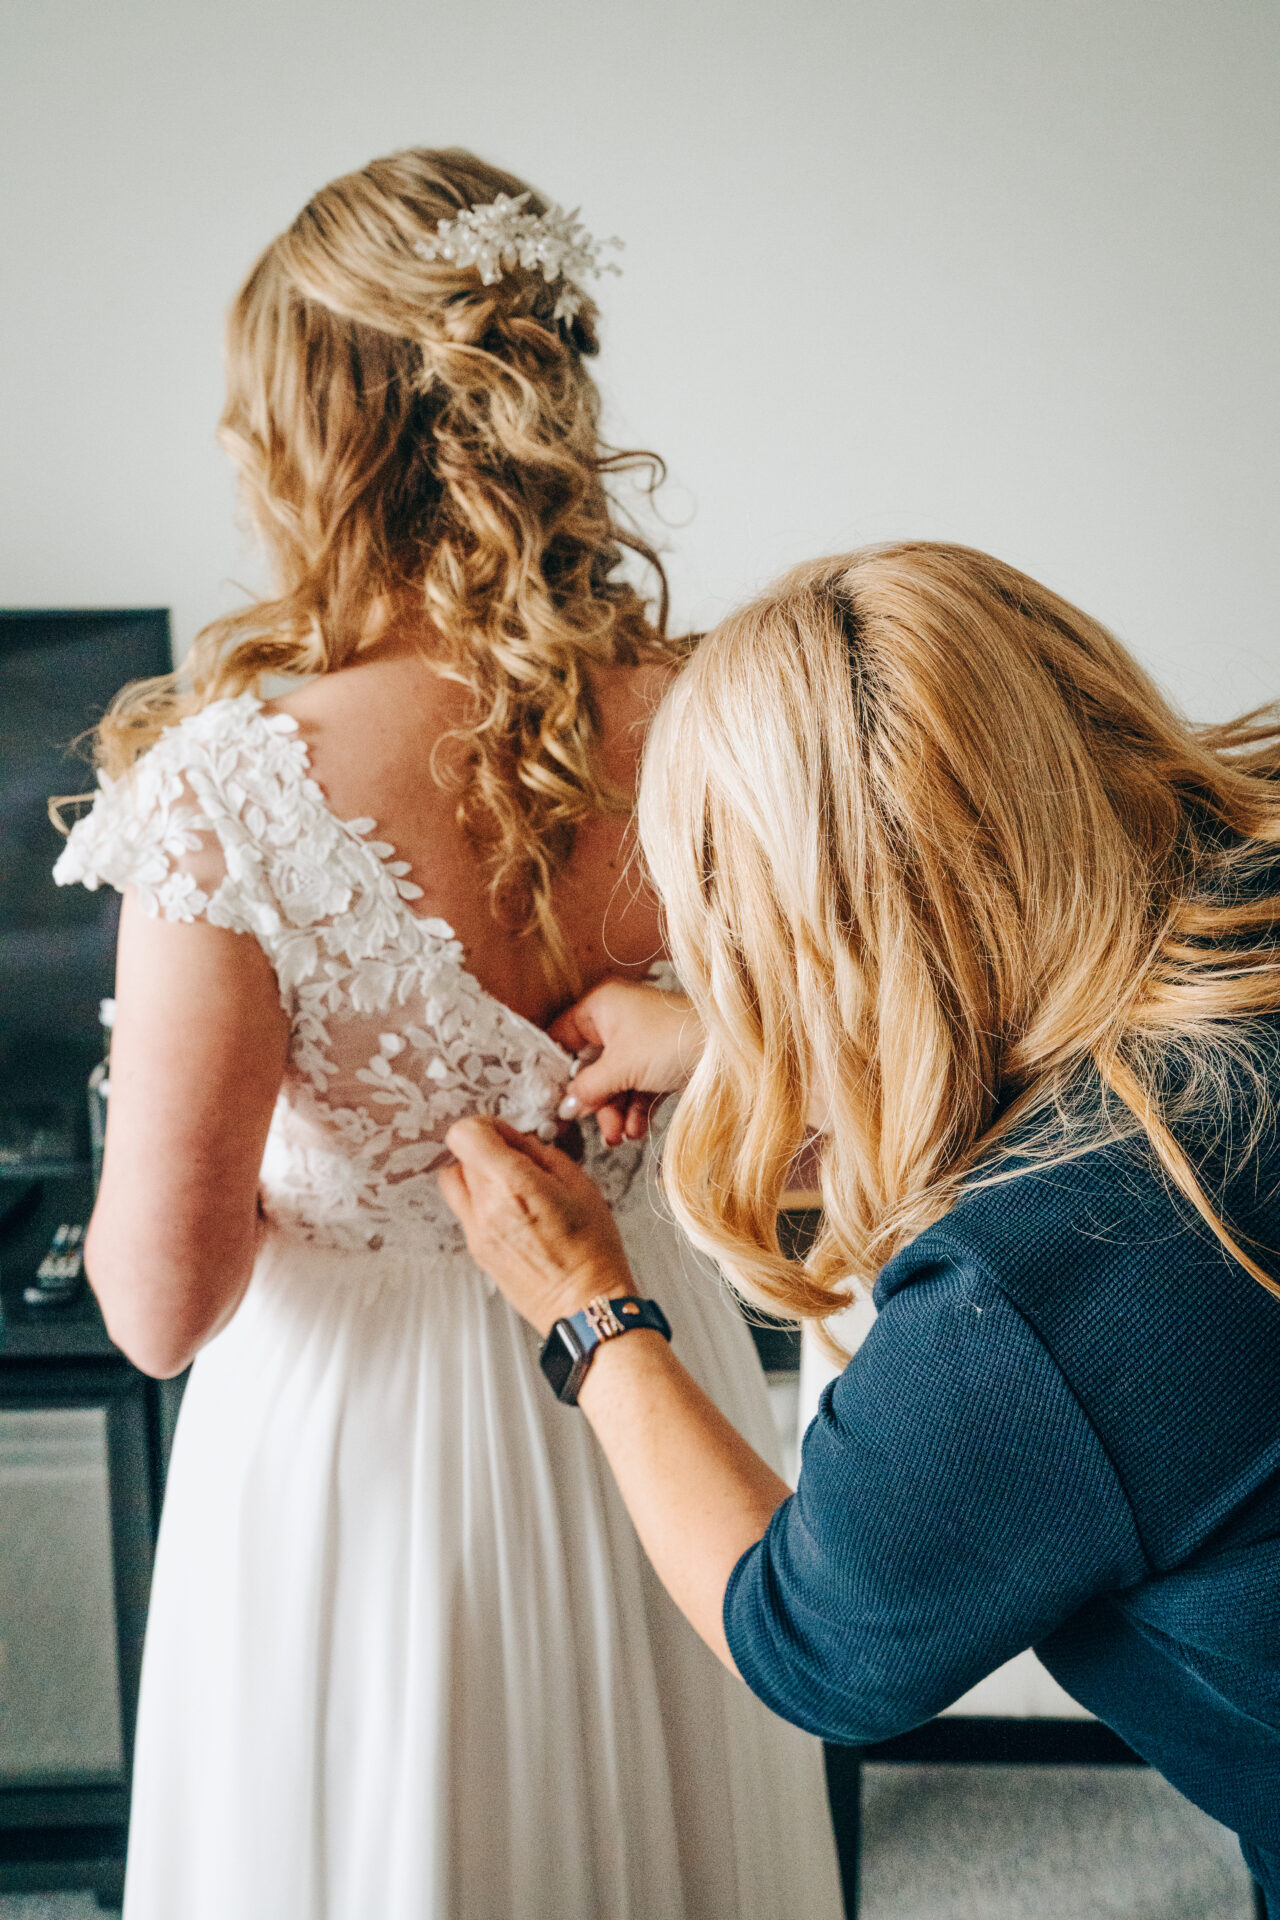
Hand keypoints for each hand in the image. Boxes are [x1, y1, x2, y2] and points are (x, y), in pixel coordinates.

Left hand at [439, 1116, 634, 1334]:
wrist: (583, 1303)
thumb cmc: (591, 1248)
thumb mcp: (580, 1184)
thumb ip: (541, 1153)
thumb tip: (518, 1139)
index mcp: (513, 1183)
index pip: (465, 1134)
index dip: (486, 1128)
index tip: (506, 1136)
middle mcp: (486, 1206)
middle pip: (460, 1157)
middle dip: (486, 1152)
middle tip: (515, 1162)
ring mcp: (476, 1231)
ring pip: (456, 1183)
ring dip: (476, 1176)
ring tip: (509, 1186)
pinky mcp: (476, 1249)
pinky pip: (465, 1211)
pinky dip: (482, 1203)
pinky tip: (514, 1214)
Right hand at [550, 979, 703, 1146]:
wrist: (727, 1051)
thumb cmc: (670, 1041)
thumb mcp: (620, 1067)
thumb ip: (586, 1088)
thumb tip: (564, 1106)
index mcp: (600, 1006)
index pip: (562, 1036)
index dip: (554, 1070)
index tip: (548, 1100)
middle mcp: (618, 1019)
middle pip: (589, 1065)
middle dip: (593, 1101)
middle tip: (593, 1126)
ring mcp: (640, 1042)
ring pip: (614, 1081)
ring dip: (613, 1112)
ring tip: (618, 1137)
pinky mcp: (661, 1062)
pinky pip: (637, 1088)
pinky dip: (633, 1110)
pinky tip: (634, 1130)